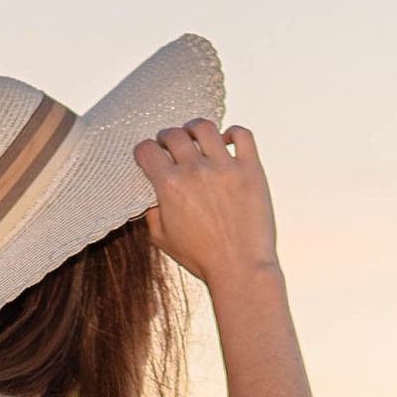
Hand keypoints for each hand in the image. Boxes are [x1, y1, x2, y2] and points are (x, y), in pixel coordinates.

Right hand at [134, 120, 280, 295]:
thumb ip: (151, 211)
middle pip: (174, 134)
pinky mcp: (251, 169)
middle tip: (172, 147)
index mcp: (170, 186)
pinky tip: (227, 143)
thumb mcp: (163, 239)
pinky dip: (233, 133)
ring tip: (197, 138)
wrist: (240, 269)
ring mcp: (225, 167)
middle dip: (167, 138)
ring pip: (204, 127)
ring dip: (195, 130)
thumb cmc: (202, 258)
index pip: (147, 149)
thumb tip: (151, 192)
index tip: (150, 156)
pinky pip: (242, 135)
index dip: (145, 151)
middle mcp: (196, 171)